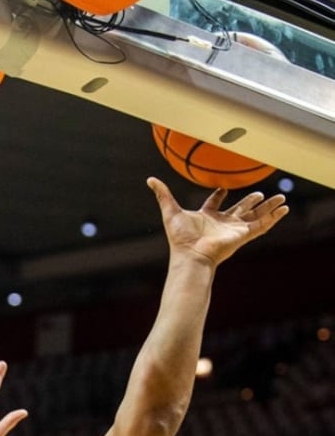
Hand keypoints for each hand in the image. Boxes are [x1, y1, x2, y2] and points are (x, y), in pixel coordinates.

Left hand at [148, 177, 288, 267]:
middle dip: (251, 201)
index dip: (218, 195)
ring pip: (256, 215)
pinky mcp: (243, 235)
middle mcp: (222, 223)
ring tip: (282, 199)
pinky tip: (285, 209)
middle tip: (260, 194)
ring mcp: (234, 229)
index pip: (215, 204)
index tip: (223, 187)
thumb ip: (163, 195)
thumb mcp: (171, 211)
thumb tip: (150, 179)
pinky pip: (262, 225)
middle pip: (240, 209)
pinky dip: (274, 218)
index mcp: (207, 217)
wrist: (191, 256)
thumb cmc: (180, 238)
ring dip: (269, 207)